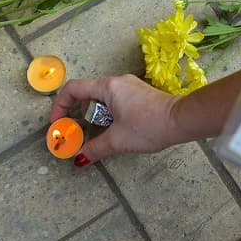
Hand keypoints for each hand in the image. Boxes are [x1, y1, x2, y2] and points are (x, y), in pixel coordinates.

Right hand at [50, 74, 181, 163]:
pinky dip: (109, 116)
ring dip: (96, 118)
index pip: (73, 89)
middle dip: (80, 115)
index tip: (58, 124)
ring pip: (103, 100)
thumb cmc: (149, 126)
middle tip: (80, 134)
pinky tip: (117, 131)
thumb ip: (94, 148)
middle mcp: (118, 82)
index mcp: (108, 87)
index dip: (60, 106)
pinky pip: (116, 102)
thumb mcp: (117, 140)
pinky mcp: (140, 95)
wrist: (182, 120)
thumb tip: (79, 158)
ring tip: (102, 135)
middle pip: (88, 95)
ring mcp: (130, 87)